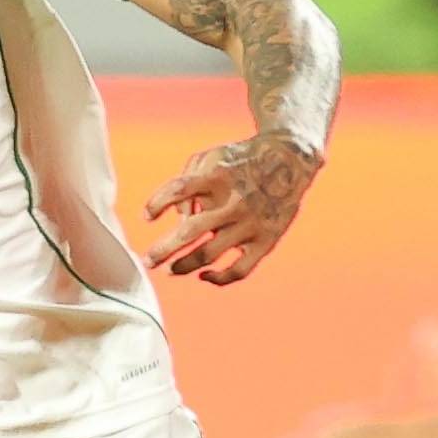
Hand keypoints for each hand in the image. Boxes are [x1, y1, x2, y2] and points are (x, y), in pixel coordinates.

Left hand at [145, 132, 320, 286]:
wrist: (290, 159)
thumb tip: (178, 221)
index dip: (157, 203)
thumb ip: (185, 183)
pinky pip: (239, 270)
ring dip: (183, 266)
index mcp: (216, 177)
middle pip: (189, 231)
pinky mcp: (266, 241)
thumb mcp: (209, 159)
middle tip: (148, 261)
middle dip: (163, 250)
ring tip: (170, 269)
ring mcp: (250, 224)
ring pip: (208, 254)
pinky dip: (218, 279)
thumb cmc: (239, 162)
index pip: (178, 190)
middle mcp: (233, 202)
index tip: (147, 216)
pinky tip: (203, 275)